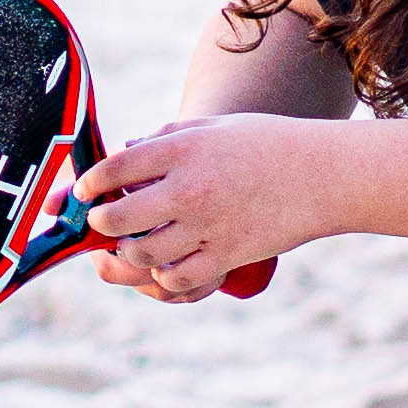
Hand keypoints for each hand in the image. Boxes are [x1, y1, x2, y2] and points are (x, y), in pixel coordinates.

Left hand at [81, 115, 320, 302]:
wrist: (324, 174)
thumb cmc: (267, 144)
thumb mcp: (214, 129)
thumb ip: (166, 139)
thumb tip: (125, 154)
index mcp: (182, 150)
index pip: (114, 169)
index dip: (88, 183)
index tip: (83, 191)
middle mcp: (189, 189)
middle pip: (118, 217)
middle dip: (100, 222)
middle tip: (100, 221)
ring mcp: (208, 226)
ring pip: (143, 254)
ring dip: (129, 252)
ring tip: (131, 243)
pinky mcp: (228, 255)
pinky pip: (178, 279)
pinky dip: (163, 277)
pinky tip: (166, 264)